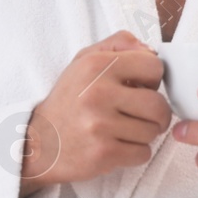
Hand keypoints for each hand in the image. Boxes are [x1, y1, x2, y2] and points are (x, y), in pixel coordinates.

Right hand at [18, 30, 170, 197]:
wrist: (38, 142)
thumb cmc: (69, 99)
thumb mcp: (85, 60)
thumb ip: (120, 43)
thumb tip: (151, 50)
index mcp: (96, 65)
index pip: (154, 67)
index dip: (151, 79)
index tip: (138, 87)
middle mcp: (97, 93)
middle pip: (159, 105)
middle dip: (156, 112)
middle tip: (140, 114)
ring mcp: (100, 126)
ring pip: (153, 131)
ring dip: (144, 133)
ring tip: (123, 129)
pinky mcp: (103, 154)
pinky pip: (143, 153)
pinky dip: (135, 153)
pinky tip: (117, 145)